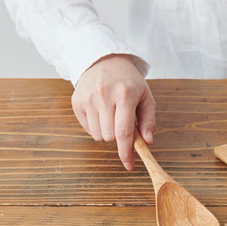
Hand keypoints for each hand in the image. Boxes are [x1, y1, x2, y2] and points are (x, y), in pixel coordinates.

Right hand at [71, 54, 155, 169]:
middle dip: (119, 138)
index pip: (124, 131)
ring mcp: (88, 98)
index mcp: (125, 94)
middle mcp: (104, 96)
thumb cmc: (129, 82)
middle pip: (110, 136)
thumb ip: (149, 120)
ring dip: (108, 133)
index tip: (129, 164)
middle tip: (124, 126)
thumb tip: (147, 142)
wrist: (104, 60)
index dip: (126, 152)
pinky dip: (97, 128)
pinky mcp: (77, 101)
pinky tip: (102, 114)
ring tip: (113, 117)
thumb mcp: (146, 97)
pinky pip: (88, 129)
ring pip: (98, 135)